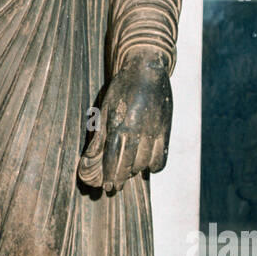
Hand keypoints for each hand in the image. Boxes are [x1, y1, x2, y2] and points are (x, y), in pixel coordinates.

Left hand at [78, 51, 171, 191]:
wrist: (147, 68)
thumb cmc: (121, 88)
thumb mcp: (104, 109)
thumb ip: (99, 136)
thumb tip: (89, 160)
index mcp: (120, 123)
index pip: (114, 158)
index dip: (110, 175)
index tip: (107, 186)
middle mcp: (139, 129)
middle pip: (130, 164)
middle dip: (121, 178)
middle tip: (114, 186)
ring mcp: (155, 130)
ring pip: (146, 163)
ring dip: (135, 171)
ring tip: (127, 170)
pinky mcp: (167, 129)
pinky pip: (161, 158)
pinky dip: (154, 166)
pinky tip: (145, 165)